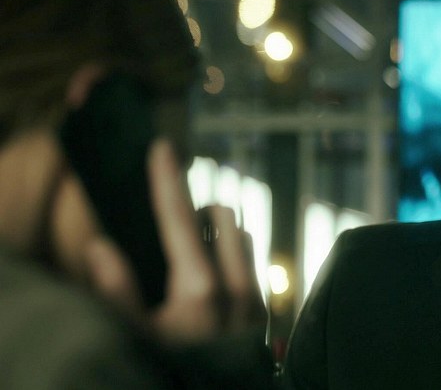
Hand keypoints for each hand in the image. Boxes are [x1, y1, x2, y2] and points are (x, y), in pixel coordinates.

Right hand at [86, 139, 265, 344]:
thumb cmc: (174, 372)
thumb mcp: (134, 337)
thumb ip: (116, 290)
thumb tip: (101, 247)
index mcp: (199, 288)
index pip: (179, 216)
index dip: (167, 177)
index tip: (162, 146)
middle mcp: (236, 285)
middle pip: (222, 214)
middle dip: (197, 210)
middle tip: (173, 230)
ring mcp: (255, 297)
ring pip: (242, 237)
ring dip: (218, 233)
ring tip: (191, 257)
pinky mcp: (265, 310)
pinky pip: (252, 263)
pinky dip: (233, 256)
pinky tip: (212, 279)